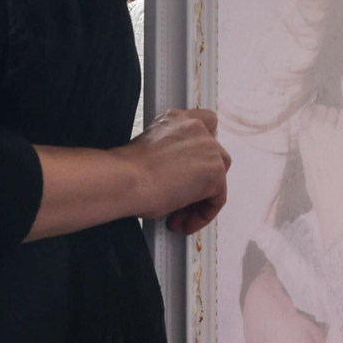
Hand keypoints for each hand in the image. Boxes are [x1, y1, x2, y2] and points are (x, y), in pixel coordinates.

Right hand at [125, 108, 230, 234]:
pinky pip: (218, 199)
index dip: (203, 149)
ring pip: (217, 178)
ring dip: (199, 201)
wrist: (124, 180)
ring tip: (178, 217)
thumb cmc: (126, 171)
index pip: (206, 123)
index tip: (194, 169)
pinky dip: (203, 214)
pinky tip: (185, 222)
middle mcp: (195, 128)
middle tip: (180, 202)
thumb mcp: (149, 151)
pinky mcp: (215, 171)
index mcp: (176, 119)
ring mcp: (208, 148)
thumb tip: (180, 175)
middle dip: (200, 181)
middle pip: (215, 156)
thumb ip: (171, 154)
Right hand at [293, 105, 342, 245]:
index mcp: (302, 144)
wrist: (332, 203)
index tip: (320, 121)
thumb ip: (310, 155)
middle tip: (333, 125)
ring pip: (331, 110)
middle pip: (318, 109)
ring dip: (337, 115)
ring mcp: (326, 135)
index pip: (304, 116)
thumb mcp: (308, 172)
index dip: (313, 115)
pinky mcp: (342, 139)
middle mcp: (312, 136)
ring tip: (341, 127)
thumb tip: (313, 147)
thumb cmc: (320, 194)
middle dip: (326, 113)